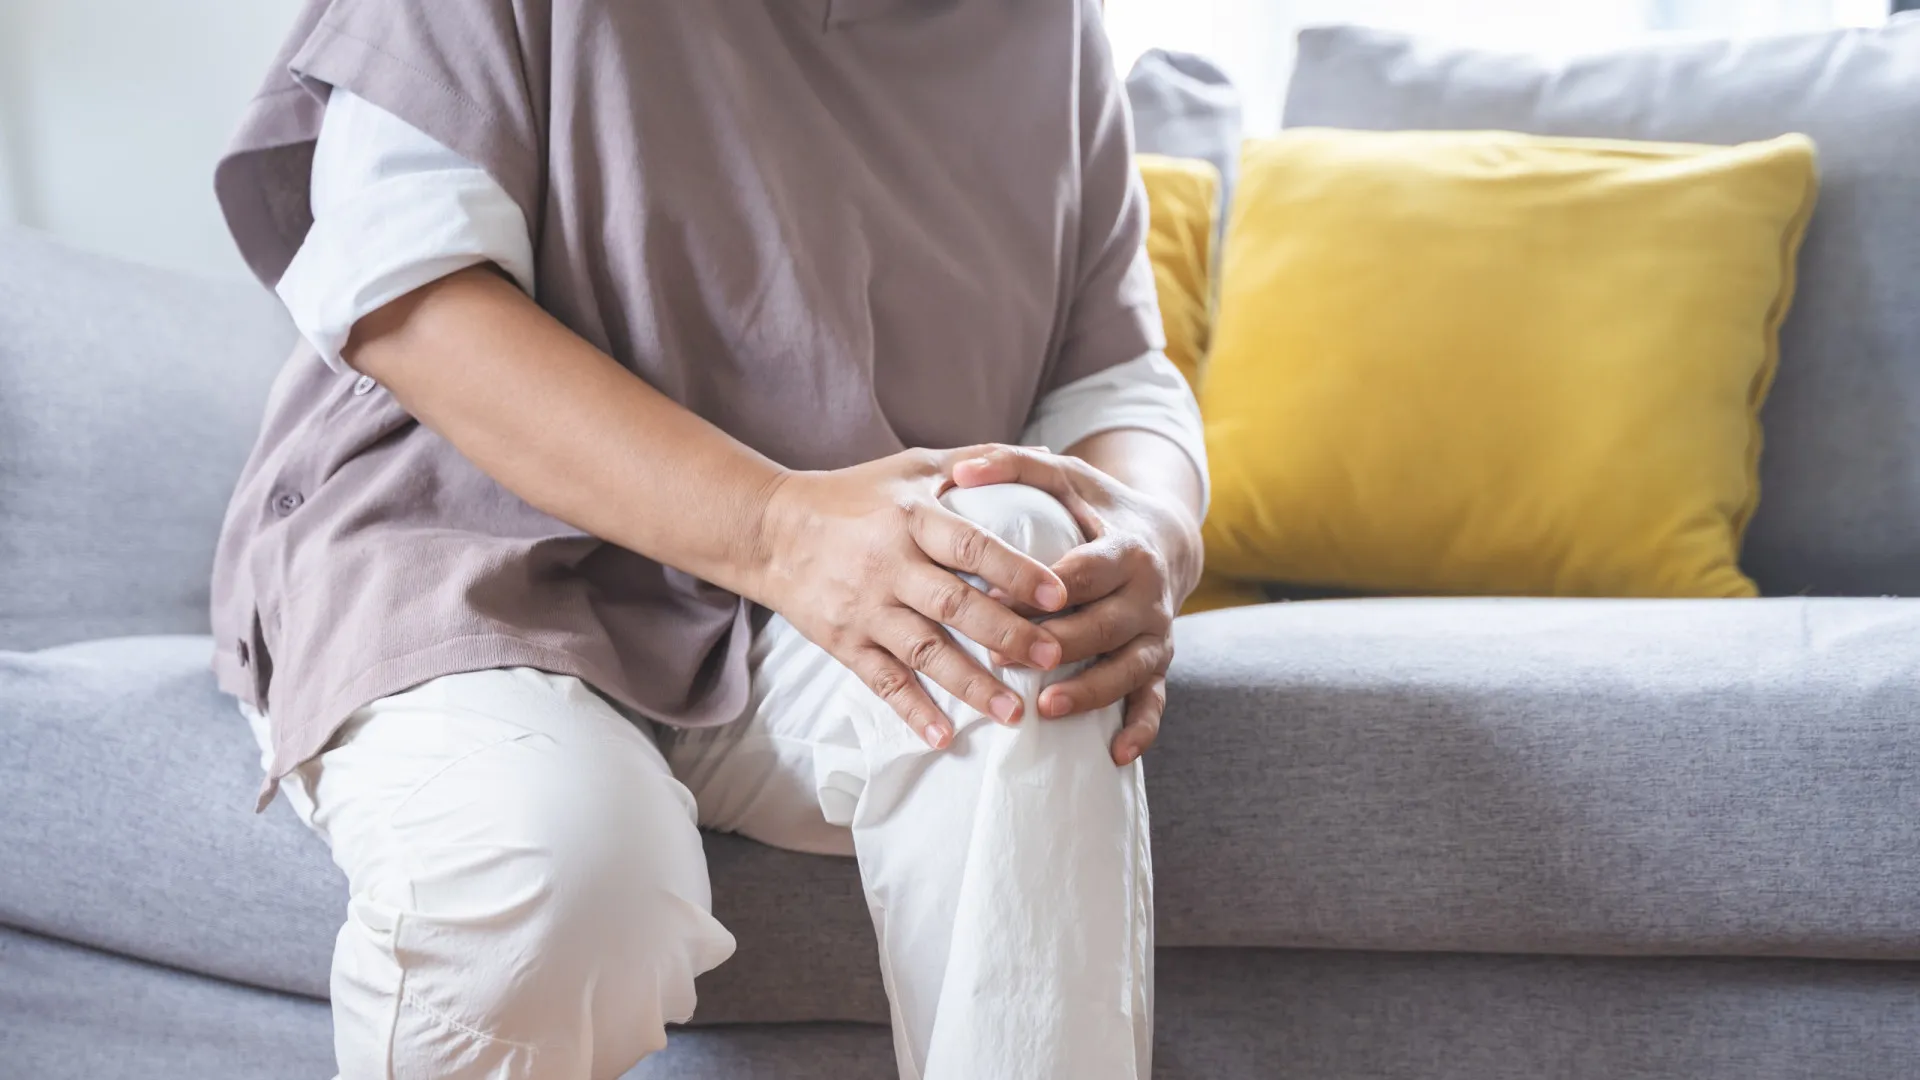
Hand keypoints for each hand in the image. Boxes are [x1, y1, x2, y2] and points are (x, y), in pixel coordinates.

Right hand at [749, 446, 1070, 748]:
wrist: (770, 531)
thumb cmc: (854, 496)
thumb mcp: (911, 467)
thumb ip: (975, 462)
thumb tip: (1046, 455)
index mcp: (909, 519)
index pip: (970, 546)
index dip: (1015, 570)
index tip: (1058, 595)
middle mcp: (887, 565)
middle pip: (955, 605)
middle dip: (1007, 634)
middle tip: (1052, 657)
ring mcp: (864, 609)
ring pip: (924, 651)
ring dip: (970, 685)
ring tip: (1013, 712)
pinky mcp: (843, 642)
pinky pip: (881, 681)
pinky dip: (912, 711)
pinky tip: (944, 737)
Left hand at [950, 447, 1201, 764]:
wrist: (1165, 538)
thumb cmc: (1096, 508)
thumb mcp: (1062, 476)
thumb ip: (1012, 466)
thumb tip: (959, 469)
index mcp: (1125, 549)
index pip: (1083, 572)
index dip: (1042, 587)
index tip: (996, 600)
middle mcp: (1147, 595)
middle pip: (1104, 625)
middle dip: (1057, 643)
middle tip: (1002, 657)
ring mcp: (1157, 634)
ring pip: (1130, 669)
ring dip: (1091, 692)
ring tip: (1046, 707)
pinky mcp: (1159, 664)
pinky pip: (1155, 703)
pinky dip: (1140, 730)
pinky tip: (1114, 755)